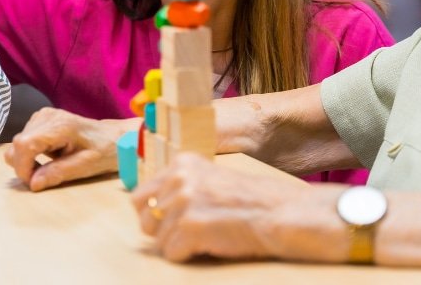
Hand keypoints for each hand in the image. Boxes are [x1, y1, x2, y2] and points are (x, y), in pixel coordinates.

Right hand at [4, 107, 135, 190]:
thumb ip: (58, 173)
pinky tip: (49, 157)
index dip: (23, 167)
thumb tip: (32, 184)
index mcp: (60, 126)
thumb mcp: (85, 166)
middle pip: (17, 144)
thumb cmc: (105, 151)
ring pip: (17, 144)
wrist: (115, 136)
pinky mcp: (40, 119)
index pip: (24, 144)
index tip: (34, 182)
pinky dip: (30, 154)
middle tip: (44, 178)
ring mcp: (42, 116)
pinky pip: (23, 140)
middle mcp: (46, 116)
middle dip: (24, 166)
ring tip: (50, 166)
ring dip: (27, 161)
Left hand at [131, 153, 347, 262]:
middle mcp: (179, 178)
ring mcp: (183, 202)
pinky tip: (210, 246)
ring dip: (180, 245)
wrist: (281, 214)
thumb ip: (182, 186)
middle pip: (144, 219)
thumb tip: (149, 208)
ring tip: (207, 238)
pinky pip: (172, 254)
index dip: (153, 215)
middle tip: (189, 233)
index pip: (139, 196)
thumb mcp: (211, 179)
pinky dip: (189, 256)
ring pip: (159, 240)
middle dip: (162, 231)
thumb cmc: (252, 201)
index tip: (171, 221)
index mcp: (181, 163)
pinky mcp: (190, 226)